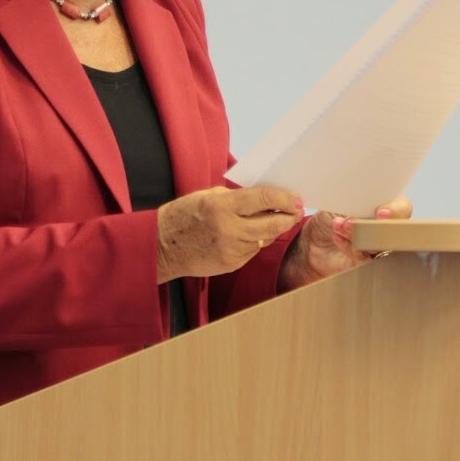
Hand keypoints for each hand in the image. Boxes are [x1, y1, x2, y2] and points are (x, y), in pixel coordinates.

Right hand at [157, 183, 305, 281]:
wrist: (163, 245)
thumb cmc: (185, 215)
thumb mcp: (209, 196)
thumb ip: (237, 197)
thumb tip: (267, 198)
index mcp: (222, 206)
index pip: (265, 198)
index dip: (285, 198)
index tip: (295, 198)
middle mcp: (229, 229)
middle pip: (274, 223)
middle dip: (289, 216)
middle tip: (296, 211)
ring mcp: (232, 249)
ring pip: (266, 238)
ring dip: (273, 229)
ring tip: (275, 219)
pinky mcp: (232, 264)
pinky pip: (253, 250)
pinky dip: (256, 241)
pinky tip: (250, 234)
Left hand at [277, 196, 413, 290]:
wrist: (314, 239)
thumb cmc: (332, 215)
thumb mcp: (343, 200)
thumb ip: (358, 200)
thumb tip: (363, 201)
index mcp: (387, 205)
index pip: (403, 208)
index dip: (395, 211)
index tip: (380, 212)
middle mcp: (387, 227)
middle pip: (392, 230)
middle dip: (370, 224)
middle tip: (349, 222)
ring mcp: (378, 247)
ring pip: (377, 245)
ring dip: (356, 234)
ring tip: (338, 225)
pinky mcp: (366, 263)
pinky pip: (363, 258)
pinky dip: (349, 246)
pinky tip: (336, 236)